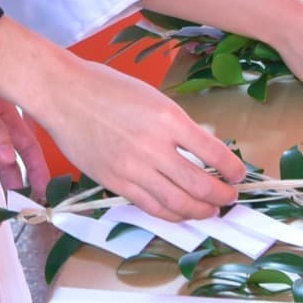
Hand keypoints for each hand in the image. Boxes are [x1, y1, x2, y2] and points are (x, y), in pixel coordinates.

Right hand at [28, 60, 241, 221]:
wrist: (63, 94)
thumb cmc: (105, 88)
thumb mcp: (152, 97)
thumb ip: (177, 126)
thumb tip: (201, 152)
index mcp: (168, 119)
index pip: (214, 154)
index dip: (233, 170)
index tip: (239, 175)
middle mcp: (154, 146)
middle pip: (201, 185)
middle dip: (222, 196)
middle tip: (230, 197)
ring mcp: (133, 167)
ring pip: (178, 203)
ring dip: (201, 211)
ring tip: (210, 210)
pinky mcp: (115, 182)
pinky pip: (150, 207)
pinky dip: (171, 214)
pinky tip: (180, 212)